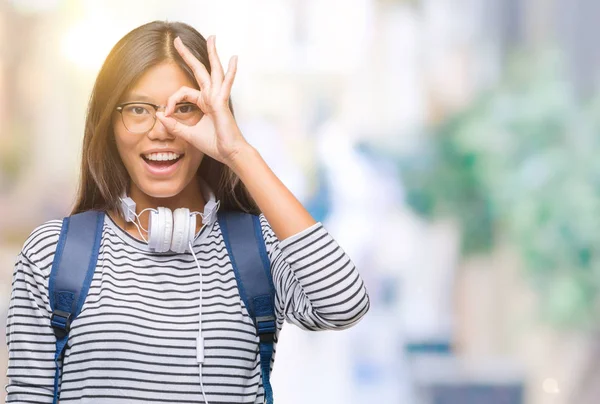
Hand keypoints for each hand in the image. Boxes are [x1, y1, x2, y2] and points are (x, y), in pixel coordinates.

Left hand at [156, 35, 248, 164]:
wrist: (230, 153)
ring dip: (212, 53)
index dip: (172, 101)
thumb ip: (174, 125)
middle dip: (188, 55)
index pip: (183, 93)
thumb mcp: (188, 134)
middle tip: (177, 40)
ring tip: (212, 38)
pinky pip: (225, 84)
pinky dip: (231, 71)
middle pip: (199, 70)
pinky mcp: (222, 103)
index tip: (167, 115)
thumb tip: (159, 115)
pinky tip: (234, 58)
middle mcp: (212, 97)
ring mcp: (218, 98)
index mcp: (205, 102)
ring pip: (214, 70)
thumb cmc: (214, 144)